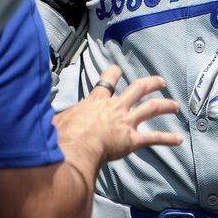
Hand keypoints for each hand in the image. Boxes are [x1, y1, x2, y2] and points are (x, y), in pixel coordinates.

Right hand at [55, 65, 182, 162]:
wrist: (75, 146)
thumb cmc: (63, 135)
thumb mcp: (55, 120)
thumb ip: (56, 117)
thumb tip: (39, 116)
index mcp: (96, 102)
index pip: (106, 81)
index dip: (113, 74)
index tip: (118, 70)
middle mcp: (114, 107)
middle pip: (137, 88)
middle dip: (150, 83)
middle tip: (159, 81)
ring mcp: (125, 122)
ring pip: (151, 108)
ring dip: (166, 105)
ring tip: (175, 105)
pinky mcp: (132, 139)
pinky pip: (153, 138)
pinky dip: (167, 138)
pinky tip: (178, 139)